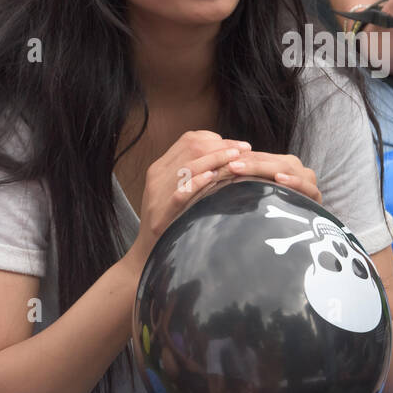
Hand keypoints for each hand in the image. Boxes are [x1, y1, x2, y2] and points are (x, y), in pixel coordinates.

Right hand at [132, 131, 251, 255]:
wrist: (146, 253)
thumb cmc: (170, 221)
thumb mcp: (177, 191)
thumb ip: (193, 174)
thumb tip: (227, 159)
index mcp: (161, 167)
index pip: (189, 140)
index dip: (216, 139)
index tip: (238, 145)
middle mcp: (157, 176)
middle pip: (191, 148)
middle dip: (221, 146)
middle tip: (245, 149)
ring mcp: (158, 194)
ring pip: (188, 166)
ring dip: (215, 159)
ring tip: (236, 157)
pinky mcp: (162, 214)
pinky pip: (180, 193)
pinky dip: (197, 182)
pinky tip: (213, 177)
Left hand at [224, 150, 321, 204]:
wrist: (308, 231)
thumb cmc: (276, 212)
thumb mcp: (260, 191)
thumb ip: (247, 180)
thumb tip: (219, 171)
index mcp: (283, 163)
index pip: (260, 158)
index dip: (242, 159)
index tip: (222, 162)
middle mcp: (296, 167)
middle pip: (270, 162)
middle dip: (248, 163)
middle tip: (229, 165)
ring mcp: (307, 179)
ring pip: (284, 169)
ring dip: (262, 168)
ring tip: (242, 168)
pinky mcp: (315, 194)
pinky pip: (304, 185)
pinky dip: (293, 181)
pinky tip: (279, 178)